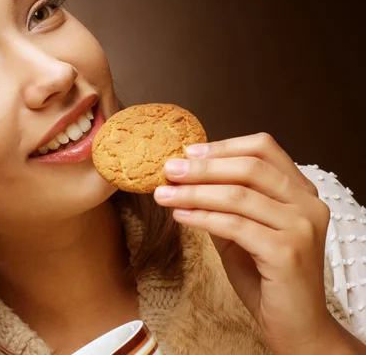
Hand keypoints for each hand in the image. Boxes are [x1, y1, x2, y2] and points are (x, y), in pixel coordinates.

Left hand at [153, 133, 362, 353]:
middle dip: (202, 168)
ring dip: (194, 192)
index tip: (189, 151)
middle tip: (168, 170)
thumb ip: (225, 203)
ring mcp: (301, 226)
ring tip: (163, 194)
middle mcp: (308, 203)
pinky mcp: (287, 251)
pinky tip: (179, 216)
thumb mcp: (243, 231)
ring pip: (238, 195)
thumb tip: (186, 179)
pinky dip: (202, 217)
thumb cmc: (267, 277)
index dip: (224, 146)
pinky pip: (234, 225)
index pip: (264, 148)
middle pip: (249, 168)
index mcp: (301, 191)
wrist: (295, 325)